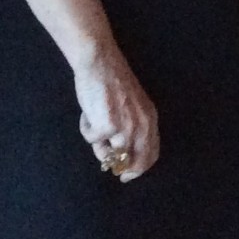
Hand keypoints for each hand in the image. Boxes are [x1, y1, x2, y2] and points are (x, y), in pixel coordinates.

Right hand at [72, 48, 158, 181]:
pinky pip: (92, 140)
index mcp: (150, 120)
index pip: (151, 154)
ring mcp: (125, 128)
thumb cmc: (112, 82)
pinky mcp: (107, 126)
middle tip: (107, 166)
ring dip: (98, 143)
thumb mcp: (131, 107)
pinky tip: (87, 112)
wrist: (100, 63)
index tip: (127, 176)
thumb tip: (116, 157)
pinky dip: (86, 128)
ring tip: (93, 119)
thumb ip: (130, 130)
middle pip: (134, 162)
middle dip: (119, 168)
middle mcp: (141, 126)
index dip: (139, 169)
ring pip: (108, 153)